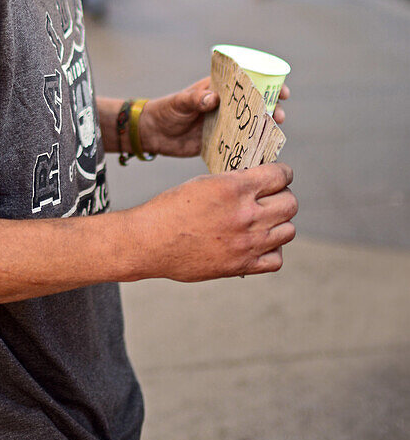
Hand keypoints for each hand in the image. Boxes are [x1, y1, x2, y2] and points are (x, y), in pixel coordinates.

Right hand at [134, 162, 297, 281]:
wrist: (150, 241)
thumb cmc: (171, 209)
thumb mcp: (203, 183)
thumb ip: (235, 183)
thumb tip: (259, 182)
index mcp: (234, 188)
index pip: (280, 175)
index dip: (283, 173)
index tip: (280, 176)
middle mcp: (245, 215)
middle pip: (290, 203)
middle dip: (283, 196)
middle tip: (272, 198)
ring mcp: (247, 243)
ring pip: (289, 230)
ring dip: (280, 223)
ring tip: (266, 221)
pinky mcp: (242, 265)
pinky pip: (277, 259)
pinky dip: (273, 251)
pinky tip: (260, 244)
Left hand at [139, 79, 289, 157]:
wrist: (153, 134)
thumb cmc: (166, 110)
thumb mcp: (180, 102)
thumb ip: (195, 99)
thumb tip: (213, 99)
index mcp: (218, 89)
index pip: (247, 82)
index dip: (267, 84)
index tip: (281, 91)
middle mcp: (225, 106)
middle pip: (255, 104)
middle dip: (272, 108)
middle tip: (279, 115)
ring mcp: (224, 124)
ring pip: (251, 124)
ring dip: (265, 127)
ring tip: (274, 132)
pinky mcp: (220, 141)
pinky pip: (240, 143)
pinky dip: (252, 147)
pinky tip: (263, 153)